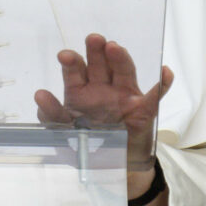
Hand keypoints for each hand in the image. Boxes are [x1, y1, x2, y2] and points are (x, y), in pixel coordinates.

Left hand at [34, 34, 173, 169]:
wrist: (108, 166)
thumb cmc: (82, 143)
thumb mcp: (62, 131)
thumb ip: (51, 114)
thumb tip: (40, 94)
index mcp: (80, 90)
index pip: (76, 71)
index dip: (71, 62)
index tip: (65, 56)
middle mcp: (102, 87)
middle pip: (99, 64)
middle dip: (95, 51)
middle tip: (93, 40)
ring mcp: (123, 95)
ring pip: (123, 72)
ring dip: (120, 58)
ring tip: (114, 48)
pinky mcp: (142, 110)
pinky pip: (154, 96)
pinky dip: (162, 85)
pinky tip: (166, 73)